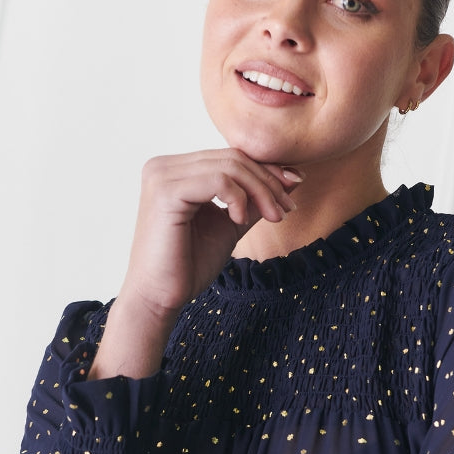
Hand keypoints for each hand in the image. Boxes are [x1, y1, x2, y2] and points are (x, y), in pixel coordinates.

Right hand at [90, 149, 301, 378]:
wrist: (160, 297)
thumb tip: (293, 178)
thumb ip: (255, 200)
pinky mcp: (165, 191)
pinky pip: (217, 180)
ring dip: (260, 192)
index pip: (231, 157)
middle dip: (268, 183)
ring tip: (272, 217)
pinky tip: (239, 220)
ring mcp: (162, 175)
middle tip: (286, 211)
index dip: (266, 171)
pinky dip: (238, 198)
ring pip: (229, 166)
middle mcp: (164, 165)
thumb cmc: (190, 264)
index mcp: (176, 170)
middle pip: (233, 158)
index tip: (291, 195)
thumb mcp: (231, 224)